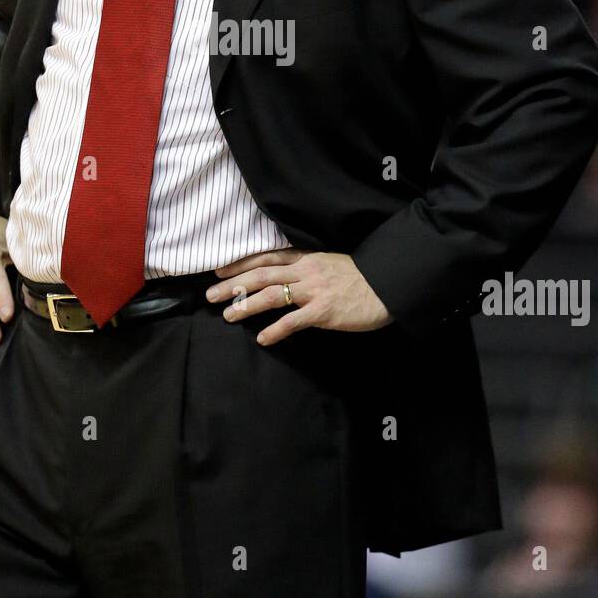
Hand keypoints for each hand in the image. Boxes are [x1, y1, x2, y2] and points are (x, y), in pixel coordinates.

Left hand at [205, 247, 391, 346]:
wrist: (386, 286)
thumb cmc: (359, 279)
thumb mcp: (329, 265)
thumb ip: (306, 270)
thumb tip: (284, 279)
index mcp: (306, 259)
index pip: (266, 258)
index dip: (240, 264)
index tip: (219, 271)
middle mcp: (305, 272)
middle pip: (261, 275)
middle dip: (233, 284)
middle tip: (210, 295)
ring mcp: (313, 290)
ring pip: (271, 295)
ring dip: (246, 305)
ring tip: (228, 315)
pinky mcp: (323, 311)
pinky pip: (293, 321)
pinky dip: (276, 330)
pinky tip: (263, 338)